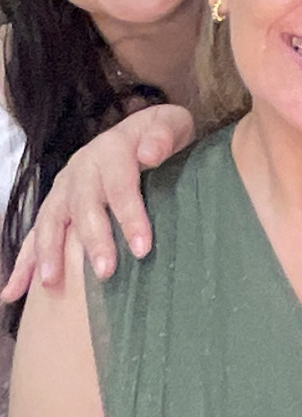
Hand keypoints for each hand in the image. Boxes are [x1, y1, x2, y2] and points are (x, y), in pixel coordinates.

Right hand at [1, 102, 193, 298]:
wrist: (141, 131)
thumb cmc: (160, 136)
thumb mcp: (171, 125)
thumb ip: (163, 136)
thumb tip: (149, 154)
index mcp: (112, 148)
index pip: (119, 184)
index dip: (130, 216)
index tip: (143, 248)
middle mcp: (82, 167)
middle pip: (84, 205)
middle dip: (93, 240)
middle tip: (105, 271)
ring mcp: (64, 187)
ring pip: (52, 219)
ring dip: (49, 251)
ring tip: (51, 282)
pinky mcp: (55, 205)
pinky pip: (34, 234)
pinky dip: (23, 263)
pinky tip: (13, 292)